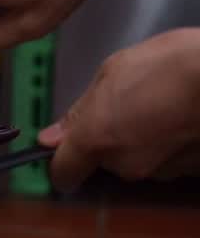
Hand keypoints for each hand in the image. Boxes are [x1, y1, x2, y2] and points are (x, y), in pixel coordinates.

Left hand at [38, 28, 199, 190]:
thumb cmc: (174, 64)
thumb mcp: (113, 71)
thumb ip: (79, 111)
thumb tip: (52, 137)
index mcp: (96, 139)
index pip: (63, 173)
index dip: (62, 161)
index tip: (65, 146)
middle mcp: (126, 164)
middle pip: (106, 160)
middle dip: (112, 137)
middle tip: (130, 101)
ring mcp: (163, 171)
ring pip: (140, 159)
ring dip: (146, 138)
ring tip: (164, 103)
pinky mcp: (193, 172)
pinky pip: (172, 159)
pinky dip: (174, 142)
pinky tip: (185, 115)